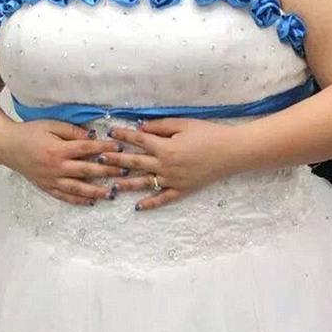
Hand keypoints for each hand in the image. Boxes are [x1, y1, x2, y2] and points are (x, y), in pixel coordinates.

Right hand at [1, 119, 125, 204]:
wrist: (6, 146)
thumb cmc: (30, 132)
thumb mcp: (51, 125)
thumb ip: (72, 131)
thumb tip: (92, 137)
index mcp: (58, 149)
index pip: (87, 149)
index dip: (104, 149)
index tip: (120, 148)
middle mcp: (56, 167)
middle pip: (86, 171)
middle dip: (107, 171)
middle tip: (125, 172)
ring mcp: (51, 180)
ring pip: (78, 189)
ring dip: (96, 191)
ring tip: (112, 193)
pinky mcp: (46, 187)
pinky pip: (64, 197)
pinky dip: (78, 201)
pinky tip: (90, 202)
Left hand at [98, 118, 234, 210]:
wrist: (231, 152)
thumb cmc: (208, 134)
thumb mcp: (183, 124)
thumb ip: (160, 126)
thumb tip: (140, 127)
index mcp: (165, 147)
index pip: (138, 140)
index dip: (123, 135)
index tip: (110, 132)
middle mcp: (165, 166)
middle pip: (135, 163)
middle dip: (116, 160)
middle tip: (99, 158)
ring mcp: (173, 180)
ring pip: (145, 183)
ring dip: (126, 184)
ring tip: (111, 186)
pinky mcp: (182, 190)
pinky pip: (163, 199)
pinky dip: (150, 204)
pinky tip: (138, 207)